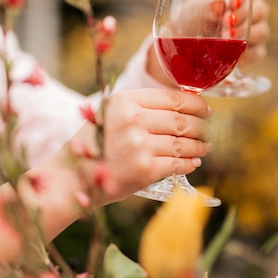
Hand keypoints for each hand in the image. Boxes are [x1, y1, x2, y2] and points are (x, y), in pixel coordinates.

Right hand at [69, 88, 212, 203]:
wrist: (69, 178)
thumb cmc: (94, 143)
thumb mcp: (113, 113)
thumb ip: (144, 107)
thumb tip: (186, 103)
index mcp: (127, 101)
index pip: (174, 98)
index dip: (196, 104)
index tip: (205, 109)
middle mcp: (134, 120)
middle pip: (182, 120)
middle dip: (201, 126)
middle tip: (209, 130)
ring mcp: (140, 146)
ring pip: (183, 143)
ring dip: (199, 146)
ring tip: (205, 147)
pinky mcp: (144, 171)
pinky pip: (177, 164)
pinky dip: (189, 163)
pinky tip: (194, 162)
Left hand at [145, 0, 269, 83]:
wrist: (185, 42)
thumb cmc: (193, 18)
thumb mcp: (196, 9)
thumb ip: (209, 5)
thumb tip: (219, 5)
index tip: (233, 1)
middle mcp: (253, 11)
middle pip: (261, 9)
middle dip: (244, 15)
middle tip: (227, 21)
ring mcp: (256, 31)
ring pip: (262, 31)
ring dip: (246, 34)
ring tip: (228, 37)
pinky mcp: (254, 51)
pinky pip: (258, 52)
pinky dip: (247, 54)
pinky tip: (234, 54)